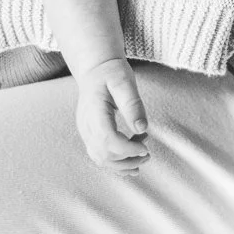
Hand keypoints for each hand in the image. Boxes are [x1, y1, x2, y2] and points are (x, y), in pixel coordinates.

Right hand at [75, 58, 149, 173]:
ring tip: (142, 156)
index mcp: (94, 111)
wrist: (95, 69)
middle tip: (147, 152)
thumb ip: (133, 104)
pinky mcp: (89, 134)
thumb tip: (142, 128)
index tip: (145, 148)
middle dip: (128, 159)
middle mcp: (86, 125)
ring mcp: (85, 131)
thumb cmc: (111, 72)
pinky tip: (130, 161)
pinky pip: (99, 156)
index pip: (108, 139)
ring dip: (122, 164)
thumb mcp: (125, 81)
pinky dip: (115, 163)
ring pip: (100, 159)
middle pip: (103, 154)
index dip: (127, 149)